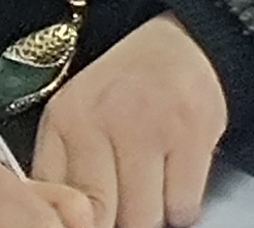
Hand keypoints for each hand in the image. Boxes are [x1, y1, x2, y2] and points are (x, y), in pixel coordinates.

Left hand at [35, 12, 227, 227]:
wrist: (182, 43)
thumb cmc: (120, 90)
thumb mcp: (72, 118)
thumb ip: (59, 173)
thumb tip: (63, 223)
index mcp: (66, 119)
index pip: (68, 206)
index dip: (84, 222)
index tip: (93, 217)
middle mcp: (106, 118)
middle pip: (109, 219)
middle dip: (117, 218)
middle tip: (122, 201)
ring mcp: (153, 126)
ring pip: (147, 219)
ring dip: (150, 213)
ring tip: (148, 186)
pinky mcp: (195, 133)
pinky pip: (184, 208)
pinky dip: (181, 205)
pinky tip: (173, 179)